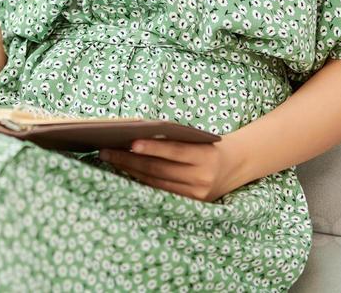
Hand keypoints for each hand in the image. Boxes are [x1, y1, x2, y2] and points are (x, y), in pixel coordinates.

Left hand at [98, 136, 245, 202]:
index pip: (174, 151)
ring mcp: (196, 194)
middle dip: (130, 160)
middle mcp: (201, 177)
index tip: (130, 142)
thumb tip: (134, 137)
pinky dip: (142, 182)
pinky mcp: (191, 204)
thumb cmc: (206, 145)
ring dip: (130, 171)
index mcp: (205, 156)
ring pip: (156, 182)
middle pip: (159, 169)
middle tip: (106, 151)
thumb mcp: (196, 139)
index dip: (152, 147)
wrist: (234, 165)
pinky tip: (126, 173)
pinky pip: (160, 192)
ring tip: (111, 160)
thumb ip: (172, 139)